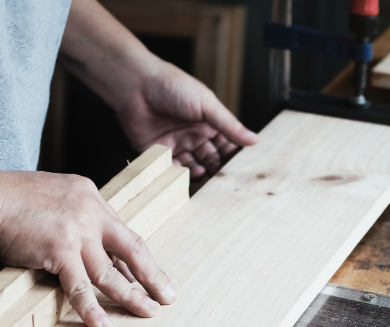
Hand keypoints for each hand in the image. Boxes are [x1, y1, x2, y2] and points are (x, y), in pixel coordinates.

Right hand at [0, 170, 175, 326]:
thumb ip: (72, 214)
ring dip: (133, 297)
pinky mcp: (59, 251)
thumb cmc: (7, 198)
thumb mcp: (52, 195)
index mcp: (90, 195)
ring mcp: (77, 231)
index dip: (136, 259)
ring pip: (112, 273)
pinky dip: (92, 310)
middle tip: (168, 295)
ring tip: (149, 313)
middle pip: (133, 249)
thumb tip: (85, 243)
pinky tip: (103, 326)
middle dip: (153, 276)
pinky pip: (80, 288)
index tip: (148, 276)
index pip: (121, 232)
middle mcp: (90, 211)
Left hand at [115, 63, 257, 177]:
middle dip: (218, 170)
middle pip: (211, 161)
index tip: (242, 170)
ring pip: (192, 168)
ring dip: (198, 173)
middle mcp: (193, 137)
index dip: (234, 158)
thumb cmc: (172, 86)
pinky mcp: (157, 154)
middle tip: (223, 179)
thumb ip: (229, 126)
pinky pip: (169, 170)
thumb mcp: (207, 105)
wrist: (135, 85)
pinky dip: (177, 175)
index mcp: (208, 124)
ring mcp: (176, 146)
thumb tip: (254, 139)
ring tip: (202, 172)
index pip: (227, 147)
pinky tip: (182, 173)